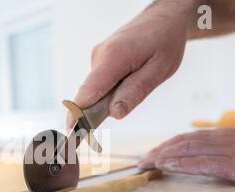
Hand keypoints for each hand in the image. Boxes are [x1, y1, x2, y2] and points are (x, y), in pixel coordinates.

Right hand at [68, 0, 196, 127]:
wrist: (163, 18)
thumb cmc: (165, 42)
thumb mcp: (159, 69)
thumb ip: (136, 91)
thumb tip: (115, 113)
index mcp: (114, 57)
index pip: (89, 90)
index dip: (77, 113)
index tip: (70, 131)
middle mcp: (100, 56)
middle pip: (89, 93)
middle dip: (92, 114)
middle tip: (101, 128)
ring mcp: (98, 58)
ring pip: (95, 90)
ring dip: (107, 99)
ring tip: (133, 87)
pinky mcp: (100, 60)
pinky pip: (99, 83)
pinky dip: (108, 91)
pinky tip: (127, 82)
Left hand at [139, 128, 234, 186]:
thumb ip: (226, 149)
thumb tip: (205, 155)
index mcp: (224, 136)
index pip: (188, 138)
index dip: (167, 145)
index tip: (152, 153)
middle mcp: (222, 139)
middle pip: (182, 142)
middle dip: (159, 151)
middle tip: (141, 161)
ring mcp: (228, 151)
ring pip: (187, 149)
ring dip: (162, 156)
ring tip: (146, 163)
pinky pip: (201, 163)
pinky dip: (180, 163)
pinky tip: (165, 165)